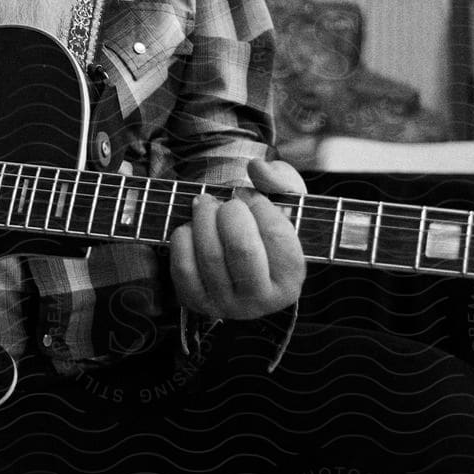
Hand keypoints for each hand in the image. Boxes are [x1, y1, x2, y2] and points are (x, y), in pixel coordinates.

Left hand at [169, 158, 306, 320]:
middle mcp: (261, 301)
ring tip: (206, 205)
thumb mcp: (284, 199)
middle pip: (242, 249)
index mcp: (290, 280)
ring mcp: (226, 305)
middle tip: (226, 202)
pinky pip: (183, 268)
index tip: (249, 195)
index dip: (260, 206)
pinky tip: (192, 227)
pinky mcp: (196, 301)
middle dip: (230, 212)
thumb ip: (279, 179)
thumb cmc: (266, 223)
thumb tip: (257, 168)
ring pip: (210, 256)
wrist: (240, 250)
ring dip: (204, 218)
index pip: (277, 238)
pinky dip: (183, 238)